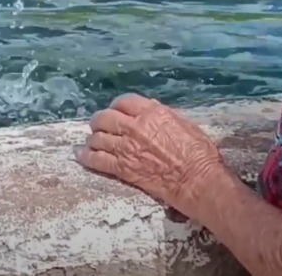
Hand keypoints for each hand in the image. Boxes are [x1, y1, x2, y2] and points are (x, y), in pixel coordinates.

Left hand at [77, 93, 227, 216]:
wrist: (196, 180)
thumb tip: (149, 108)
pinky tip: (83, 156)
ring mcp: (126, 148)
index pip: (124, 101)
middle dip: (99, 121)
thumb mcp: (184, 123)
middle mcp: (135, 127)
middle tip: (99, 127)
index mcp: (152, 113)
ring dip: (93, 139)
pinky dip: (87, 157)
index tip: (115, 112)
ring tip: (92, 142)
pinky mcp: (122, 168)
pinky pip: (97, 160)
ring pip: (97, 138)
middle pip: (104, 118)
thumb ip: (162, 114)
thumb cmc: (198, 152)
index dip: (116, 106)